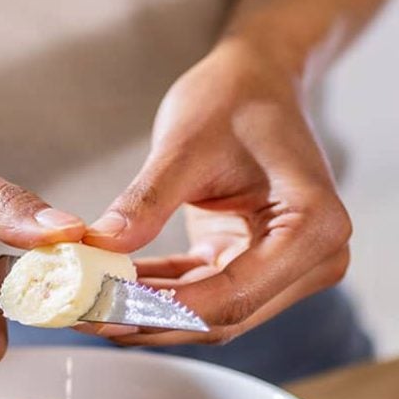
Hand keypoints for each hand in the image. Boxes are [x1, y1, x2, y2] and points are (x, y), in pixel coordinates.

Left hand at [84, 38, 350, 344]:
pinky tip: (111, 289)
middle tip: (83, 315)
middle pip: (223, 315)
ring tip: (86, 306)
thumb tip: (100, 247)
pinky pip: (203, 294)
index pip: (232, 295)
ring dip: (149, 313)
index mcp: (314, 227)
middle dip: (149, 319)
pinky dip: (158, 294)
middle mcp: (315, 258)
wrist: (259, 79)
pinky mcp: (260, 267)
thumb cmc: (235, 97)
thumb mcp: (185, 144)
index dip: (164, 310)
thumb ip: (146, 201)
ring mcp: (291, 269)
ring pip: (210, 314)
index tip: (105, 309)